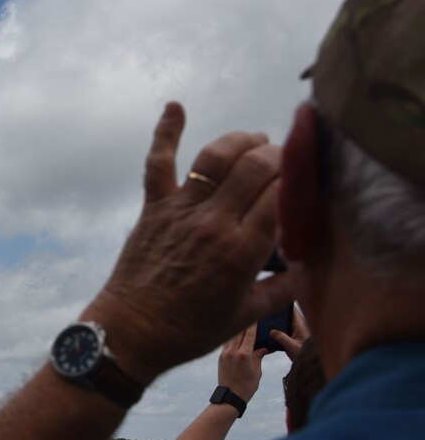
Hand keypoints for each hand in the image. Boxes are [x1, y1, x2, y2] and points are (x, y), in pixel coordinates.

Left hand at [82, 102, 291, 383]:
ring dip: (241, 140)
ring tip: (256, 139)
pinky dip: (166, 132)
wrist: (131, 332)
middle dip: (278, 155)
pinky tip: (174, 106)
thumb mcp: (245, 315)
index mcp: (241, 251)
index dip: (299, 179)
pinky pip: (159, 163)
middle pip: (256, 168)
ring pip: (216, 157)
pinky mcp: (154, 208)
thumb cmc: (189, 329)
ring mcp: (180, 211)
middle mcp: (213, 223)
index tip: (307, 177)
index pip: (281, 196)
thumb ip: (282, 288)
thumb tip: (307, 265)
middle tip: (285, 158)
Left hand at [217, 323, 266, 400]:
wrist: (230, 395)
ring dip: (237, 330)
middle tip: (249, 317)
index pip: (249, 335)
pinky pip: (226, 343)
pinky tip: (234, 336)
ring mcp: (224, 353)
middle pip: (239, 333)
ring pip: (231, 337)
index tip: (255, 317)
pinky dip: (231, 338)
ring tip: (242, 324)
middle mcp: (233, 352)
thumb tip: (263, 348)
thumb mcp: (257, 371)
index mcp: (244, 355)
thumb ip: (258, 356)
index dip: (252, 325)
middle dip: (244, 324)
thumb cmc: (247, 385)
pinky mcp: (220, 357)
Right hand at [270, 305, 310, 360]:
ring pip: (286, 324)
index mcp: (301, 325)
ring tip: (265, 325)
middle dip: (277, 316)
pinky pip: (286, 332)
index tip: (273, 301)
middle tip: (265, 315)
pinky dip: (280, 332)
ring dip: (278, 325)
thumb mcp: (291, 347)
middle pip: (287, 316)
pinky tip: (271, 336)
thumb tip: (271, 331)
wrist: (314, 367)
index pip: (292, 310)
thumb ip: (280, 337)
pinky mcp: (296, 339)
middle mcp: (300, 327)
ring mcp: (298, 333)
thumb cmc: (306, 356)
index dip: (283, 305)